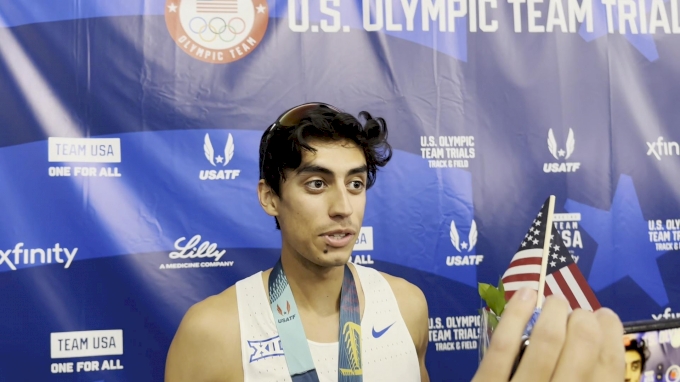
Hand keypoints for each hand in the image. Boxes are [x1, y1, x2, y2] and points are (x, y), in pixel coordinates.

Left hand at [472, 288, 623, 381]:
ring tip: (554, 302)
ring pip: (544, 344)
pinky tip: (526, 296)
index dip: (610, 336)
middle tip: (576, 311)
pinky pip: (502, 347)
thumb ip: (581, 381)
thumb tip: (598, 347)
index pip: (609, 371)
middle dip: (583, 319)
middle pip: (582, 350)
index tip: (605, 317)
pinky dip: (516, 315)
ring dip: (553, 313)